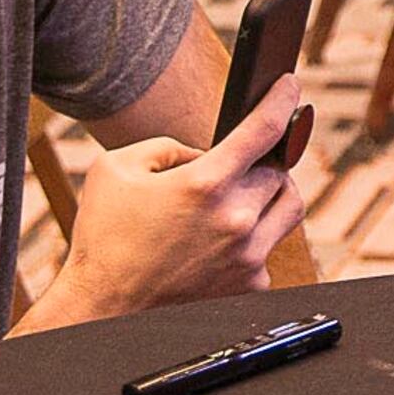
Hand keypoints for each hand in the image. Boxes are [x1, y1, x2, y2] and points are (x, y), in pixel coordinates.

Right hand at [43, 75, 308, 322]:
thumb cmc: (104, 237)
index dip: (282, 100)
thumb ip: (169, 147)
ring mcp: (248, 256)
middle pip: (278, 171)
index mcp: (205, 184)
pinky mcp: (250, 284)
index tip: (290, 87)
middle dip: (258, 164)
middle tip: (233, 169)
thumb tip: (204, 153)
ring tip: (237, 198)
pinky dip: (253, 238)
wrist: (102, 307)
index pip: (264, 129)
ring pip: (287, 208)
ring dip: (269, 195)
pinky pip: (269, 247)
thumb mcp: (117, 168)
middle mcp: (236, 220)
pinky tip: (218, 242)